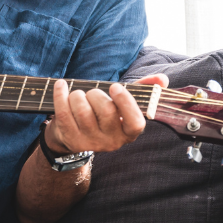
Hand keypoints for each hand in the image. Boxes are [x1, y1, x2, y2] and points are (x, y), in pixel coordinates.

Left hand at [46, 74, 168, 153]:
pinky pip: (63, 113)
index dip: (126, 104)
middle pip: (105, 111)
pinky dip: (60, 95)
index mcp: (128, 133)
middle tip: (93, 93)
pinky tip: (61, 86)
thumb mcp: (122, 104)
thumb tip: (162, 79)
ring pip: (82, 111)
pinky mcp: (71, 140)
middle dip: (97, 94)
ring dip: (77, 95)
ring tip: (77, 95)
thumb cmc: (102, 114)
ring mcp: (90, 143)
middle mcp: (111, 142)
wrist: (73, 134)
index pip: (135, 123)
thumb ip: (143, 90)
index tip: (116, 87)